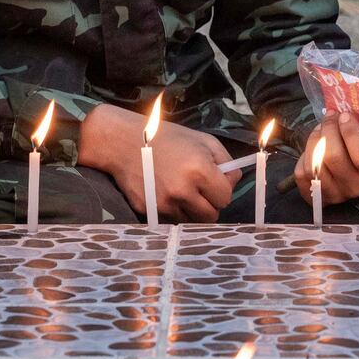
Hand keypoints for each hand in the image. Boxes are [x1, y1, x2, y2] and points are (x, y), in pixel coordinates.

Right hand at [79, 104, 237, 222]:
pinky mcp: (150, 211)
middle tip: (201, 190)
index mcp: (199, 170)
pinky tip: (167, 194)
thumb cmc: (167, 137)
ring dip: (192, 210)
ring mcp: (164, 203)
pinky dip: (174, 211)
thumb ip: (225, 162)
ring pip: (192, 221)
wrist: (124, 142)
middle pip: (211, 216)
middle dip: (210, 204)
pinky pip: (172, 221)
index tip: (215, 182)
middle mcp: (183, 190)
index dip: (222, 190)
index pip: (225, 198)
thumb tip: (234, 182)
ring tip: (182, 190)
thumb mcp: (202, 140)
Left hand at [294, 112, 358, 205]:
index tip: (344, 115)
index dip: (350, 133)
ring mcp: (336, 194)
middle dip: (328, 130)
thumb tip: (341, 111)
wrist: (349, 173)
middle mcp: (357, 187)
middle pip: (334, 157)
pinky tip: (313, 149)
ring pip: (315, 164)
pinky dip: (304, 156)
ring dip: (314, 140)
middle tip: (329, 117)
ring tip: (320, 130)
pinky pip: (302, 173)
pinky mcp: (317, 196)